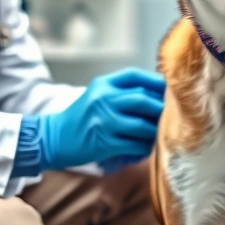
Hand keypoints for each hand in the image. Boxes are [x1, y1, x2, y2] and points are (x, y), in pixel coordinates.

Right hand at [38, 68, 164, 171]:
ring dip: (155, 131)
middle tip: (170, 115)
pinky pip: (135, 145)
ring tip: (158, 134)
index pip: (134, 76)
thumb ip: (121, 91)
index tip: (167, 90)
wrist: (54, 137)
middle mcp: (103, 99)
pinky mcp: (105, 143)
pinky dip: (144, 148)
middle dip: (161, 108)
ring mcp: (104, 121)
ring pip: (143, 125)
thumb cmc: (82, 117)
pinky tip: (144, 148)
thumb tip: (158, 92)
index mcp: (103, 85)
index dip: (155, 81)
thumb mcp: (97, 95)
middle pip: (143, 99)